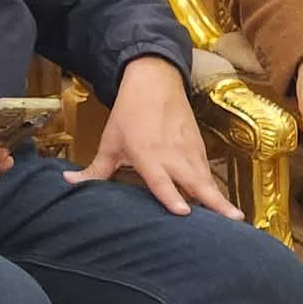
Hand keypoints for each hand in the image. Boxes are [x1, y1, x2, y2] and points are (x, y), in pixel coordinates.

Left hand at [65, 56, 238, 218]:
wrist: (154, 81)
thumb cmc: (129, 113)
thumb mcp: (110, 142)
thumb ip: (94, 170)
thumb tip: (67, 183)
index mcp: (149, 156)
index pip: (162, 181)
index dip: (172, 197)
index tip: (183, 213)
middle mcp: (173, 156)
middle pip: (198, 183)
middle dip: (216, 203)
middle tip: (234, 222)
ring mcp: (189, 150)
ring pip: (207, 178)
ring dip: (220, 198)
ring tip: (235, 219)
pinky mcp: (198, 145)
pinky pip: (207, 170)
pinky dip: (214, 186)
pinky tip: (221, 202)